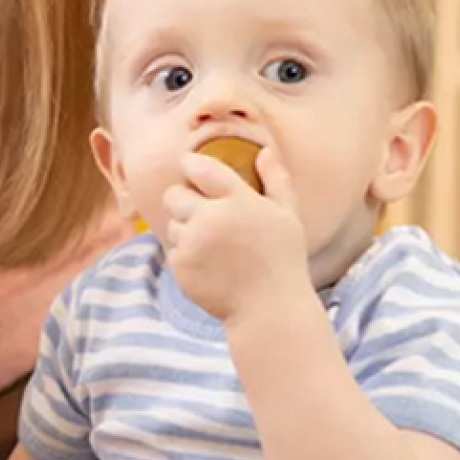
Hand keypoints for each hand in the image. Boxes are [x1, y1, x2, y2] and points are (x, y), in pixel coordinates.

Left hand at [160, 146, 307, 323]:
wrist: (268, 308)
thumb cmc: (282, 260)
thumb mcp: (287, 216)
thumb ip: (276, 181)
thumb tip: (265, 151)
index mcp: (239, 200)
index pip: (201, 169)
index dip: (190, 164)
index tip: (188, 164)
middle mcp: (212, 218)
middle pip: (174, 195)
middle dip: (183, 200)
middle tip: (202, 214)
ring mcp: (193, 242)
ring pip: (172, 224)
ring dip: (186, 230)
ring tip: (215, 248)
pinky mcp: (181, 265)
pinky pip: (172, 250)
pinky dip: (186, 255)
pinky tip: (210, 266)